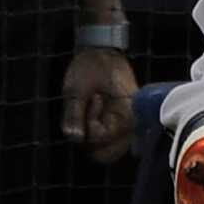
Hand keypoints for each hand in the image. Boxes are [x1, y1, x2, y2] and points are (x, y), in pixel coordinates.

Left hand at [61, 47, 138, 164]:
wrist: (100, 51)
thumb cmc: (91, 66)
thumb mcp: (77, 88)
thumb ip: (75, 114)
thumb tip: (74, 138)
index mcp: (127, 110)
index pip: (107, 137)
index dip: (91, 127)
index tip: (90, 102)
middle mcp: (129, 121)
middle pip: (111, 152)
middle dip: (92, 141)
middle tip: (86, 116)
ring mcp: (124, 124)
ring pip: (108, 150)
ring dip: (92, 140)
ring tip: (88, 114)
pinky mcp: (117, 123)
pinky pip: (107, 141)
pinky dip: (94, 136)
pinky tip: (90, 117)